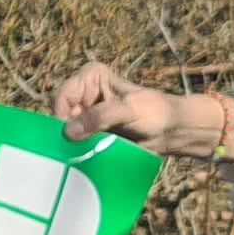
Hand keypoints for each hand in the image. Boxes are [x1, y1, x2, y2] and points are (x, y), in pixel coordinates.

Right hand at [52, 63, 233, 166]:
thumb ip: (100, 117)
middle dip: (66, 133)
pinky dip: (78, 151)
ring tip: (83, 155)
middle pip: (60, 115)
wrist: (173, 131)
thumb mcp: (129, 111)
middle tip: (77, 150)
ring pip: (65, 131)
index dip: (64, 117)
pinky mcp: (91, 131)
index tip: (72, 136)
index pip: (63, 96)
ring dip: (72, 145)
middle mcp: (84, 92)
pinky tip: (84, 159)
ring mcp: (86, 113)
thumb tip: (69, 131)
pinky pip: (75, 142)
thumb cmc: (155, 113)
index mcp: (91, 76)